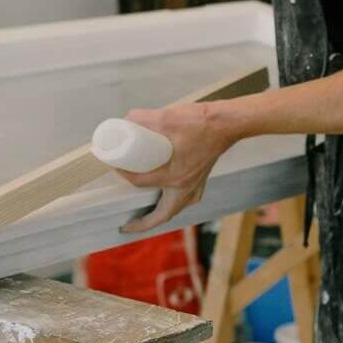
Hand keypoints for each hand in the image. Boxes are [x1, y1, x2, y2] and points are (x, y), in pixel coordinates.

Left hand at [116, 102, 238, 233]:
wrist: (228, 122)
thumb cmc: (201, 122)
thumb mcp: (167, 117)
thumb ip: (143, 118)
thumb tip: (126, 120)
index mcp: (176, 177)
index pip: (141, 182)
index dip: (123, 174)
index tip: (113, 165)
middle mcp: (187, 186)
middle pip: (163, 215)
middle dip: (143, 224)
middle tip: (127, 226)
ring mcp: (196, 185)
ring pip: (175, 209)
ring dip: (160, 215)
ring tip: (145, 216)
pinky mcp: (201, 179)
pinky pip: (184, 200)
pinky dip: (172, 204)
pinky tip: (165, 198)